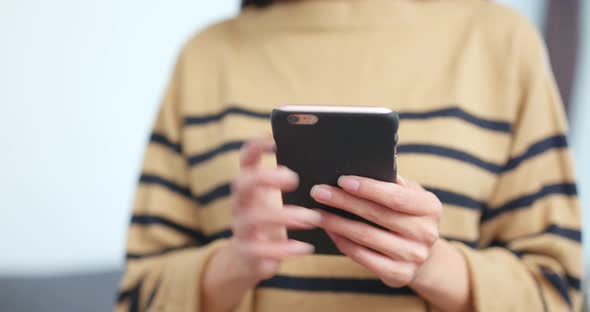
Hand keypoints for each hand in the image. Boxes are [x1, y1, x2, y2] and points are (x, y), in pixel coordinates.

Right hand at [202, 137, 320, 311]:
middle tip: (294, 179)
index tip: (274, 140)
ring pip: (252, 218)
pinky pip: (260, 250)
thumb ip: (289, 182)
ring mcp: (241, 227)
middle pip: (242, 183)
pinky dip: (283, 248)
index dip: (256, 147)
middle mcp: (241, 203)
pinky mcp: (246, 251)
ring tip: (311, 218)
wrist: (248, 258)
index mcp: (250, 184)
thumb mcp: (278, 199)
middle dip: (266, 178)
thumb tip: (324, 164)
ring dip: (283, 216)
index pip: (246, 158)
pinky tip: (305, 247)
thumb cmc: (272, 220)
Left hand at [310, 175, 441, 287]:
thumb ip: (392, 182)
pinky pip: (362, 256)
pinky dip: (342, 242)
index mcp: (430, 207)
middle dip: (343, 202)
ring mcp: (413, 256)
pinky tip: (329, 231)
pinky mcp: (399, 274)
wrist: (421, 254)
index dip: (368, 188)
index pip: (396, 196)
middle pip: (376, 214)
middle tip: (318, 192)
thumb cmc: (407, 215)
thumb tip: (361, 168)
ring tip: (316, 212)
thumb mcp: (409, 195)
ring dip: (336, 223)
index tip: (342, 180)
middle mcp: (426, 233)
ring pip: (365, 236)